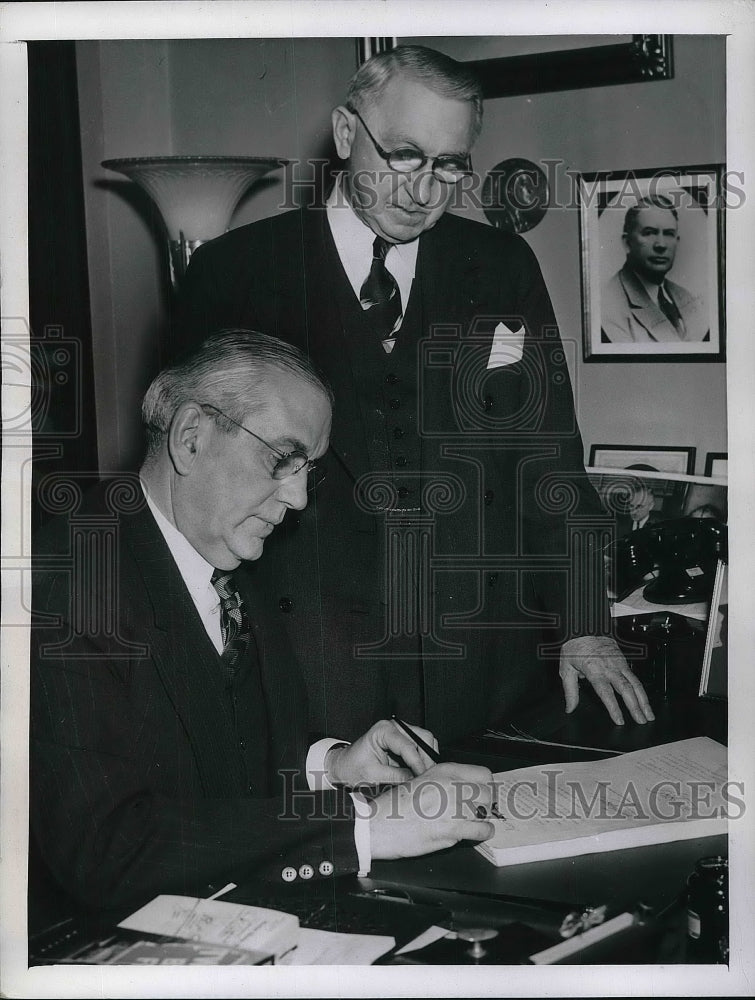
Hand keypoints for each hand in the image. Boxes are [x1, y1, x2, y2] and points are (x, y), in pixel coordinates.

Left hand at [326, 719, 438, 786]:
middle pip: (423, 738)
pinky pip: (422, 747)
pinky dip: (425, 759)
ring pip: (426, 741)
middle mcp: (394, 727)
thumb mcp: (373, 775)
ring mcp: (401, 733)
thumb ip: (396, 777)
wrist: (345, 767)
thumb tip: (416, 781)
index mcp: (383, 730)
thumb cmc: (353, 767)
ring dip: (428, 759)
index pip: (408, 745)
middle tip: (428, 777)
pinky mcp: (405, 742)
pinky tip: (422, 772)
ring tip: (425, 776)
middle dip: (427, 759)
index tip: (423, 777)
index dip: (418, 763)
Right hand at [368, 763, 495, 860]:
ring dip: (483, 818)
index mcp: (443, 771)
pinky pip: (482, 830)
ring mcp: (452, 807)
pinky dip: (482, 833)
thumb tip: (465, 789)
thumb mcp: (420, 781)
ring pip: (486, 811)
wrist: (378, 824)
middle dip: (485, 803)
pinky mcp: (451, 830)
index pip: (483, 773)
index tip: (482, 793)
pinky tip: (475, 833)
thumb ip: (444, 783)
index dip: (485, 785)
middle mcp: (450, 786)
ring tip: (476, 822)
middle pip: (488, 792)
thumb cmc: (394, 807)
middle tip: (479, 810)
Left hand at [559, 635, 654, 725]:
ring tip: (649, 715)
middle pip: (626, 689)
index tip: (619, 720)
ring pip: (635, 683)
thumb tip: (570, 708)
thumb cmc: (575, 648)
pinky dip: (642, 691)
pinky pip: (635, 678)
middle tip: (641, 722)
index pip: (606, 692)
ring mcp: (618, 663)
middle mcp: (609, 667)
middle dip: (635, 707)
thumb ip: (570, 691)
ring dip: (644, 700)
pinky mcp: (623, 661)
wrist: (585, 628)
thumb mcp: (566, 668)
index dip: (614, 707)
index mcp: (594, 669)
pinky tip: (645, 701)